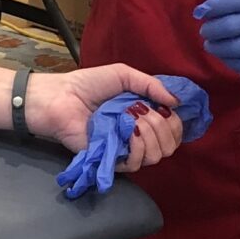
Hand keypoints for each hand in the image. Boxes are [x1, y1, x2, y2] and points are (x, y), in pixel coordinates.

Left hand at [45, 70, 212, 198]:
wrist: (62, 98)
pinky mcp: (112, 160)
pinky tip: (128, 133)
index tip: (166, 109)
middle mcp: (139, 135)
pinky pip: (136, 163)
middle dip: (163, 127)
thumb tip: (177, 102)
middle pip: (169, 145)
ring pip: (156, 156)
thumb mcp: (124, 75)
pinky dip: (137, 147)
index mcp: (144, 116)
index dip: (176, 123)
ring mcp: (125, 149)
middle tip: (143, 112)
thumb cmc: (89, 84)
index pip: (174, 130)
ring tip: (132, 121)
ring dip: (150, 135)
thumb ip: (152, 85)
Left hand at [192, 0, 239, 75]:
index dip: (209, 8)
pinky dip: (228, 61)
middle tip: (206, 31)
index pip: (227, 1)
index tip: (201, 13)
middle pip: (226, 27)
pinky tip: (225, 56)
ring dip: (215, 47)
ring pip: (231, 48)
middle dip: (210, 30)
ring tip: (211, 44)